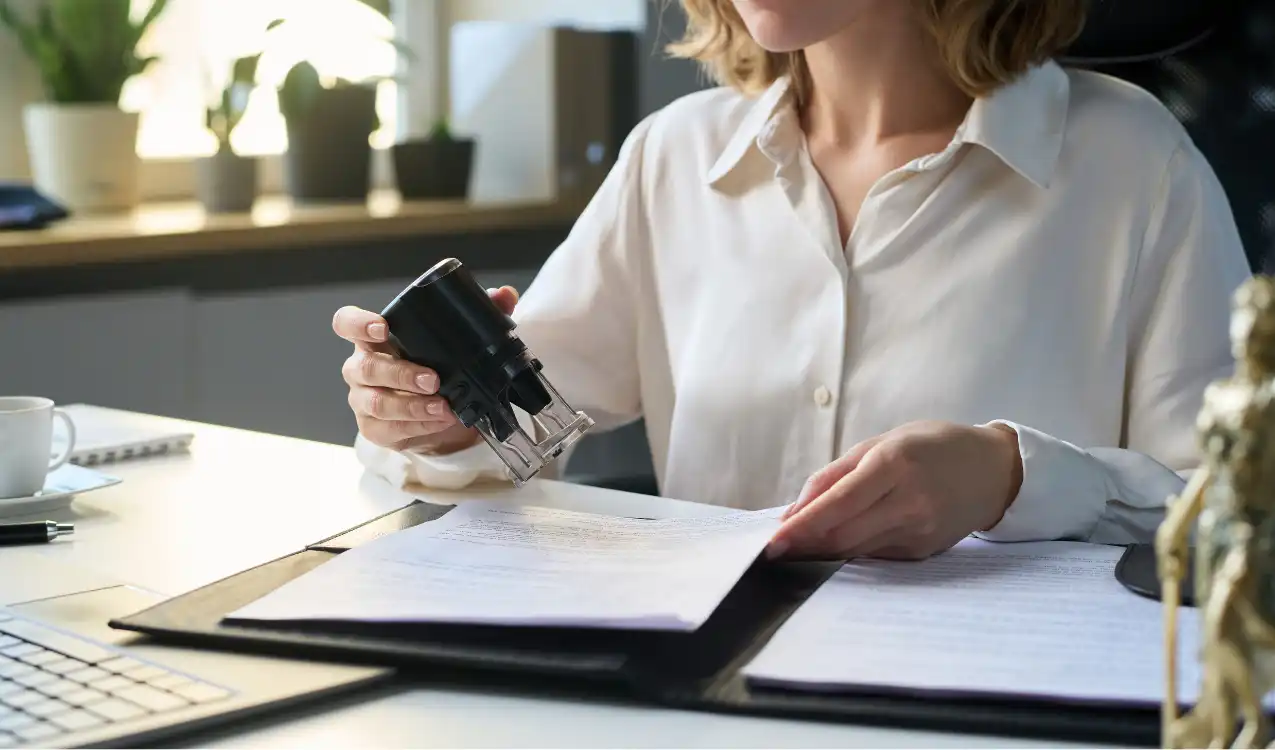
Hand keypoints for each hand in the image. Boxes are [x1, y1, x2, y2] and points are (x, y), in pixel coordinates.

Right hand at [333, 286, 519, 454]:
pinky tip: (439, 422)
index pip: (347, 323)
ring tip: (443, 407)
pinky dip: (418, 426)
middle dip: (400, 373)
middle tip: (433, 379)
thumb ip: (479, 312)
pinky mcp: (374, 428)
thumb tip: (503, 295)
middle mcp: (362, 367)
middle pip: (365, 367)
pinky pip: (388, 429)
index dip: (358, 323)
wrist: (438, 411)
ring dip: (412, 405)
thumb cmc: (436, 366)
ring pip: (376, 402)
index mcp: (374, 338)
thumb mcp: (458, 339)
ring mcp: (363, 399)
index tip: (382, 328)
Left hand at [768, 421, 1022, 560]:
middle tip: (777, 547)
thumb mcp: (883, 442)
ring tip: (798, 545)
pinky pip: (875, 554)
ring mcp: (919, 531)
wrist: (994, 471)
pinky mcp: (924, 552)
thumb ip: (835, 475)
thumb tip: (795, 511)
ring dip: (822, 550)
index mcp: (895, 464)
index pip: (837, 504)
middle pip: (842, 535)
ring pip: (855, 550)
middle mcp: (909, 501)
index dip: (801, 526)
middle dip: (805, 544)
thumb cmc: (933, 447)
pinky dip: (851, 549)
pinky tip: (838, 542)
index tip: (773, 541)